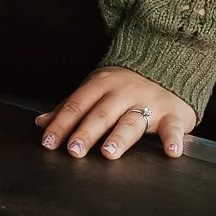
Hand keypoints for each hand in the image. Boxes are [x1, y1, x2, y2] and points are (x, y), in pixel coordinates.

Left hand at [36, 67, 193, 159]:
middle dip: (86, 132)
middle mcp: (124, 93)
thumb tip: (41, 122)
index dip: (61, 124)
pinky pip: (173, 127)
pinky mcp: (173, 114)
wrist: (168, 63)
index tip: (49, 142)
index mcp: (101, 85)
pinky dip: (173, 138)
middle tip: (74, 150)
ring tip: (109, 152)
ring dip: (120, 137)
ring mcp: (150, 103)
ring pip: (132, 121)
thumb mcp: (96, 88)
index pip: (77, 105)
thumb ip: (71, 107)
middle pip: (101, 114)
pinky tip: (170, 151)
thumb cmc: (126, 84)